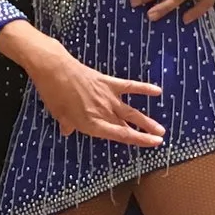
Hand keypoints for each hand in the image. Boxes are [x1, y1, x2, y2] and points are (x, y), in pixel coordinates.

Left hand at [8, 28, 165, 146]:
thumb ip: (67, 124)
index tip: (153, 144)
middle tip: (160, 138)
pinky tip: (157, 91)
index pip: (120, 136)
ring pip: (132, 112)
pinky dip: (144, 88)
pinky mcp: (109, 83)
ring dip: (147, 120)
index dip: (138, 140)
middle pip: (128, 125)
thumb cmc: (54, 95)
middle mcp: (104, 113)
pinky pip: (130, 87)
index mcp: (92, 125)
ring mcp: (108, 98)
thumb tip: (67, 131)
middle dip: (145, 133)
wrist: (55, 70)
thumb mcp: (58, 114)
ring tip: (160, 128)